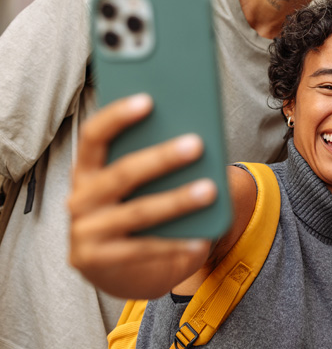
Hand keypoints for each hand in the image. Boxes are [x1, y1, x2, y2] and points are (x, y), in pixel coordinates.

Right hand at [68, 94, 215, 298]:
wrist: (127, 273)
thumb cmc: (142, 213)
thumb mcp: (144, 186)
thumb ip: (156, 162)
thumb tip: (197, 136)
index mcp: (87, 171)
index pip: (94, 136)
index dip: (117, 116)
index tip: (149, 99)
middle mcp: (79, 200)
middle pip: (122, 173)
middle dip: (162, 157)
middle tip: (197, 143)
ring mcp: (85, 233)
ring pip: (138, 212)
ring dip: (177, 200)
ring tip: (210, 189)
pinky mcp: (97, 263)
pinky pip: (144, 250)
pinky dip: (176, 244)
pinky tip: (202, 238)